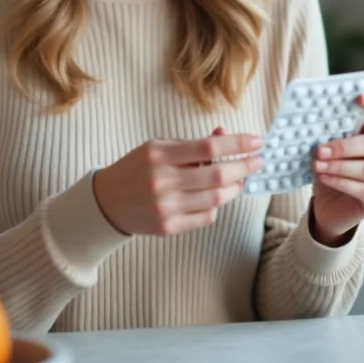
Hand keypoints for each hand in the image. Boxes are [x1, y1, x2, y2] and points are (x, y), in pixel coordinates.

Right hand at [93, 127, 263, 236]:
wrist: (106, 201)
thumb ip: (192, 144)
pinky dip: (216, 205)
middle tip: (257, 161)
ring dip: (234, 187)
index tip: (257, 142)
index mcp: (159, 155)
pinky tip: (215, 196)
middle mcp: (162, 182)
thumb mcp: (159, 147)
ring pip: (216, 199)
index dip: (237, 144)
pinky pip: (205, 217)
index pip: (208, 147)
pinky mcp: (168, 227)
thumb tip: (224, 135)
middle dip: (244, 167)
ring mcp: (165, 207)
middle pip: (218, 175)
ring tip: (239, 179)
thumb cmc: (137, 168)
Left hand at [310, 94, 363, 244]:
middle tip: (319, 150)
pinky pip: (363, 189)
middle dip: (343, 146)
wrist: (328, 208)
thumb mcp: (325, 153)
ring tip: (317, 166)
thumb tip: (310, 124)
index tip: (358, 97)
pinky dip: (341, 183)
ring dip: (338, 166)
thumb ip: (325, 138)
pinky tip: (325, 179)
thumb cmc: (329, 174)